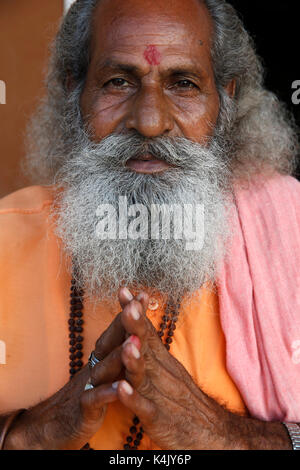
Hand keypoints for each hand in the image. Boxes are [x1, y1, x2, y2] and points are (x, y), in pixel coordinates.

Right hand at [4, 289, 132, 449]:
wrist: (53, 424)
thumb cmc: (86, 393)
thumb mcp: (103, 370)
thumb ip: (115, 351)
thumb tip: (133, 330)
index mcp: (103, 356)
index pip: (118, 330)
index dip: (130, 314)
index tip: (144, 293)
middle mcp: (96, 365)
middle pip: (111, 341)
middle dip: (125, 322)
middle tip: (137, 304)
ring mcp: (89, 385)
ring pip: (105, 367)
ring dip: (120, 354)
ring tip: (135, 340)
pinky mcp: (84, 408)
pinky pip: (95, 399)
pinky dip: (108, 393)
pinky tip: (121, 387)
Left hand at [113, 291, 240, 449]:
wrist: (211, 433)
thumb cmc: (183, 400)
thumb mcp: (167, 371)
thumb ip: (151, 351)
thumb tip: (136, 328)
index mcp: (162, 361)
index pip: (147, 331)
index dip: (134, 312)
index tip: (123, 290)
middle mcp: (162, 373)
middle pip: (147, 346)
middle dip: (136, 326)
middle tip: (129, 306)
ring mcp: (161, 396)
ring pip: (146, 375)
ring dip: (136, 359)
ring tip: (128, 344)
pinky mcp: (160, 420)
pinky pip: (146, 408)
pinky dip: (134, 399)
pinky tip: (122, 389)